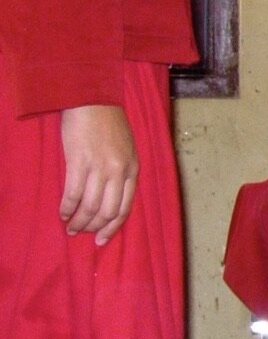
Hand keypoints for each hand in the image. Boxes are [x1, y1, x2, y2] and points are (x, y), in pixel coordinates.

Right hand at [58, 104, 136, 243]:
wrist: (92, 100)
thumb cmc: (108, 123)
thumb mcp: (126, 149)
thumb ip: (122, 172)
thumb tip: (111, 196)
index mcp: (132, 169)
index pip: (125, 208)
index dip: (113, 227)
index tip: (102, 239)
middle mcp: (119, 172)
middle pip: (108, 211)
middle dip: (94, 227)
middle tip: (82, 234)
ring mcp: (99, 167)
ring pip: (90, 206)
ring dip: (79, 221)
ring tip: (70, 228)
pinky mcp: (79, 161)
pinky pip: (73, 193)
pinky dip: (67, 207)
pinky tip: (62, 213)